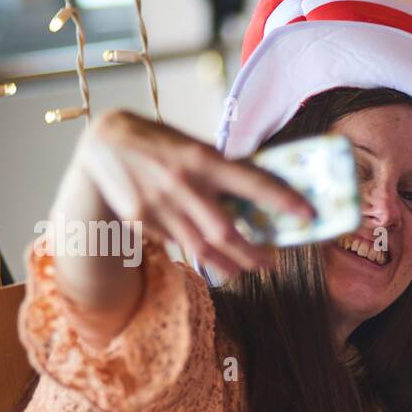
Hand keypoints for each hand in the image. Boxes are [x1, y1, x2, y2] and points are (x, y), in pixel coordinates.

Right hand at [54, 109, 315, 283]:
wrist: (103, 143)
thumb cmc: (160, 142)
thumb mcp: (194, 146)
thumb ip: (224, 169)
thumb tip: (262, 189)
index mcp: (203, 159)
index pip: (252, 182)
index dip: (283, 200)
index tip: (308, 214)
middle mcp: (184, 184)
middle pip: (228, 232)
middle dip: (255, 253)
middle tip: (272, 262)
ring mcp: (162, 206)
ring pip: (204, 249)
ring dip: (231, 264)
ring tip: (246, 269)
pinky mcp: (144, 222)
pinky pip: (180, 245)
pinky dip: (200, 255)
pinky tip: (214, 259)